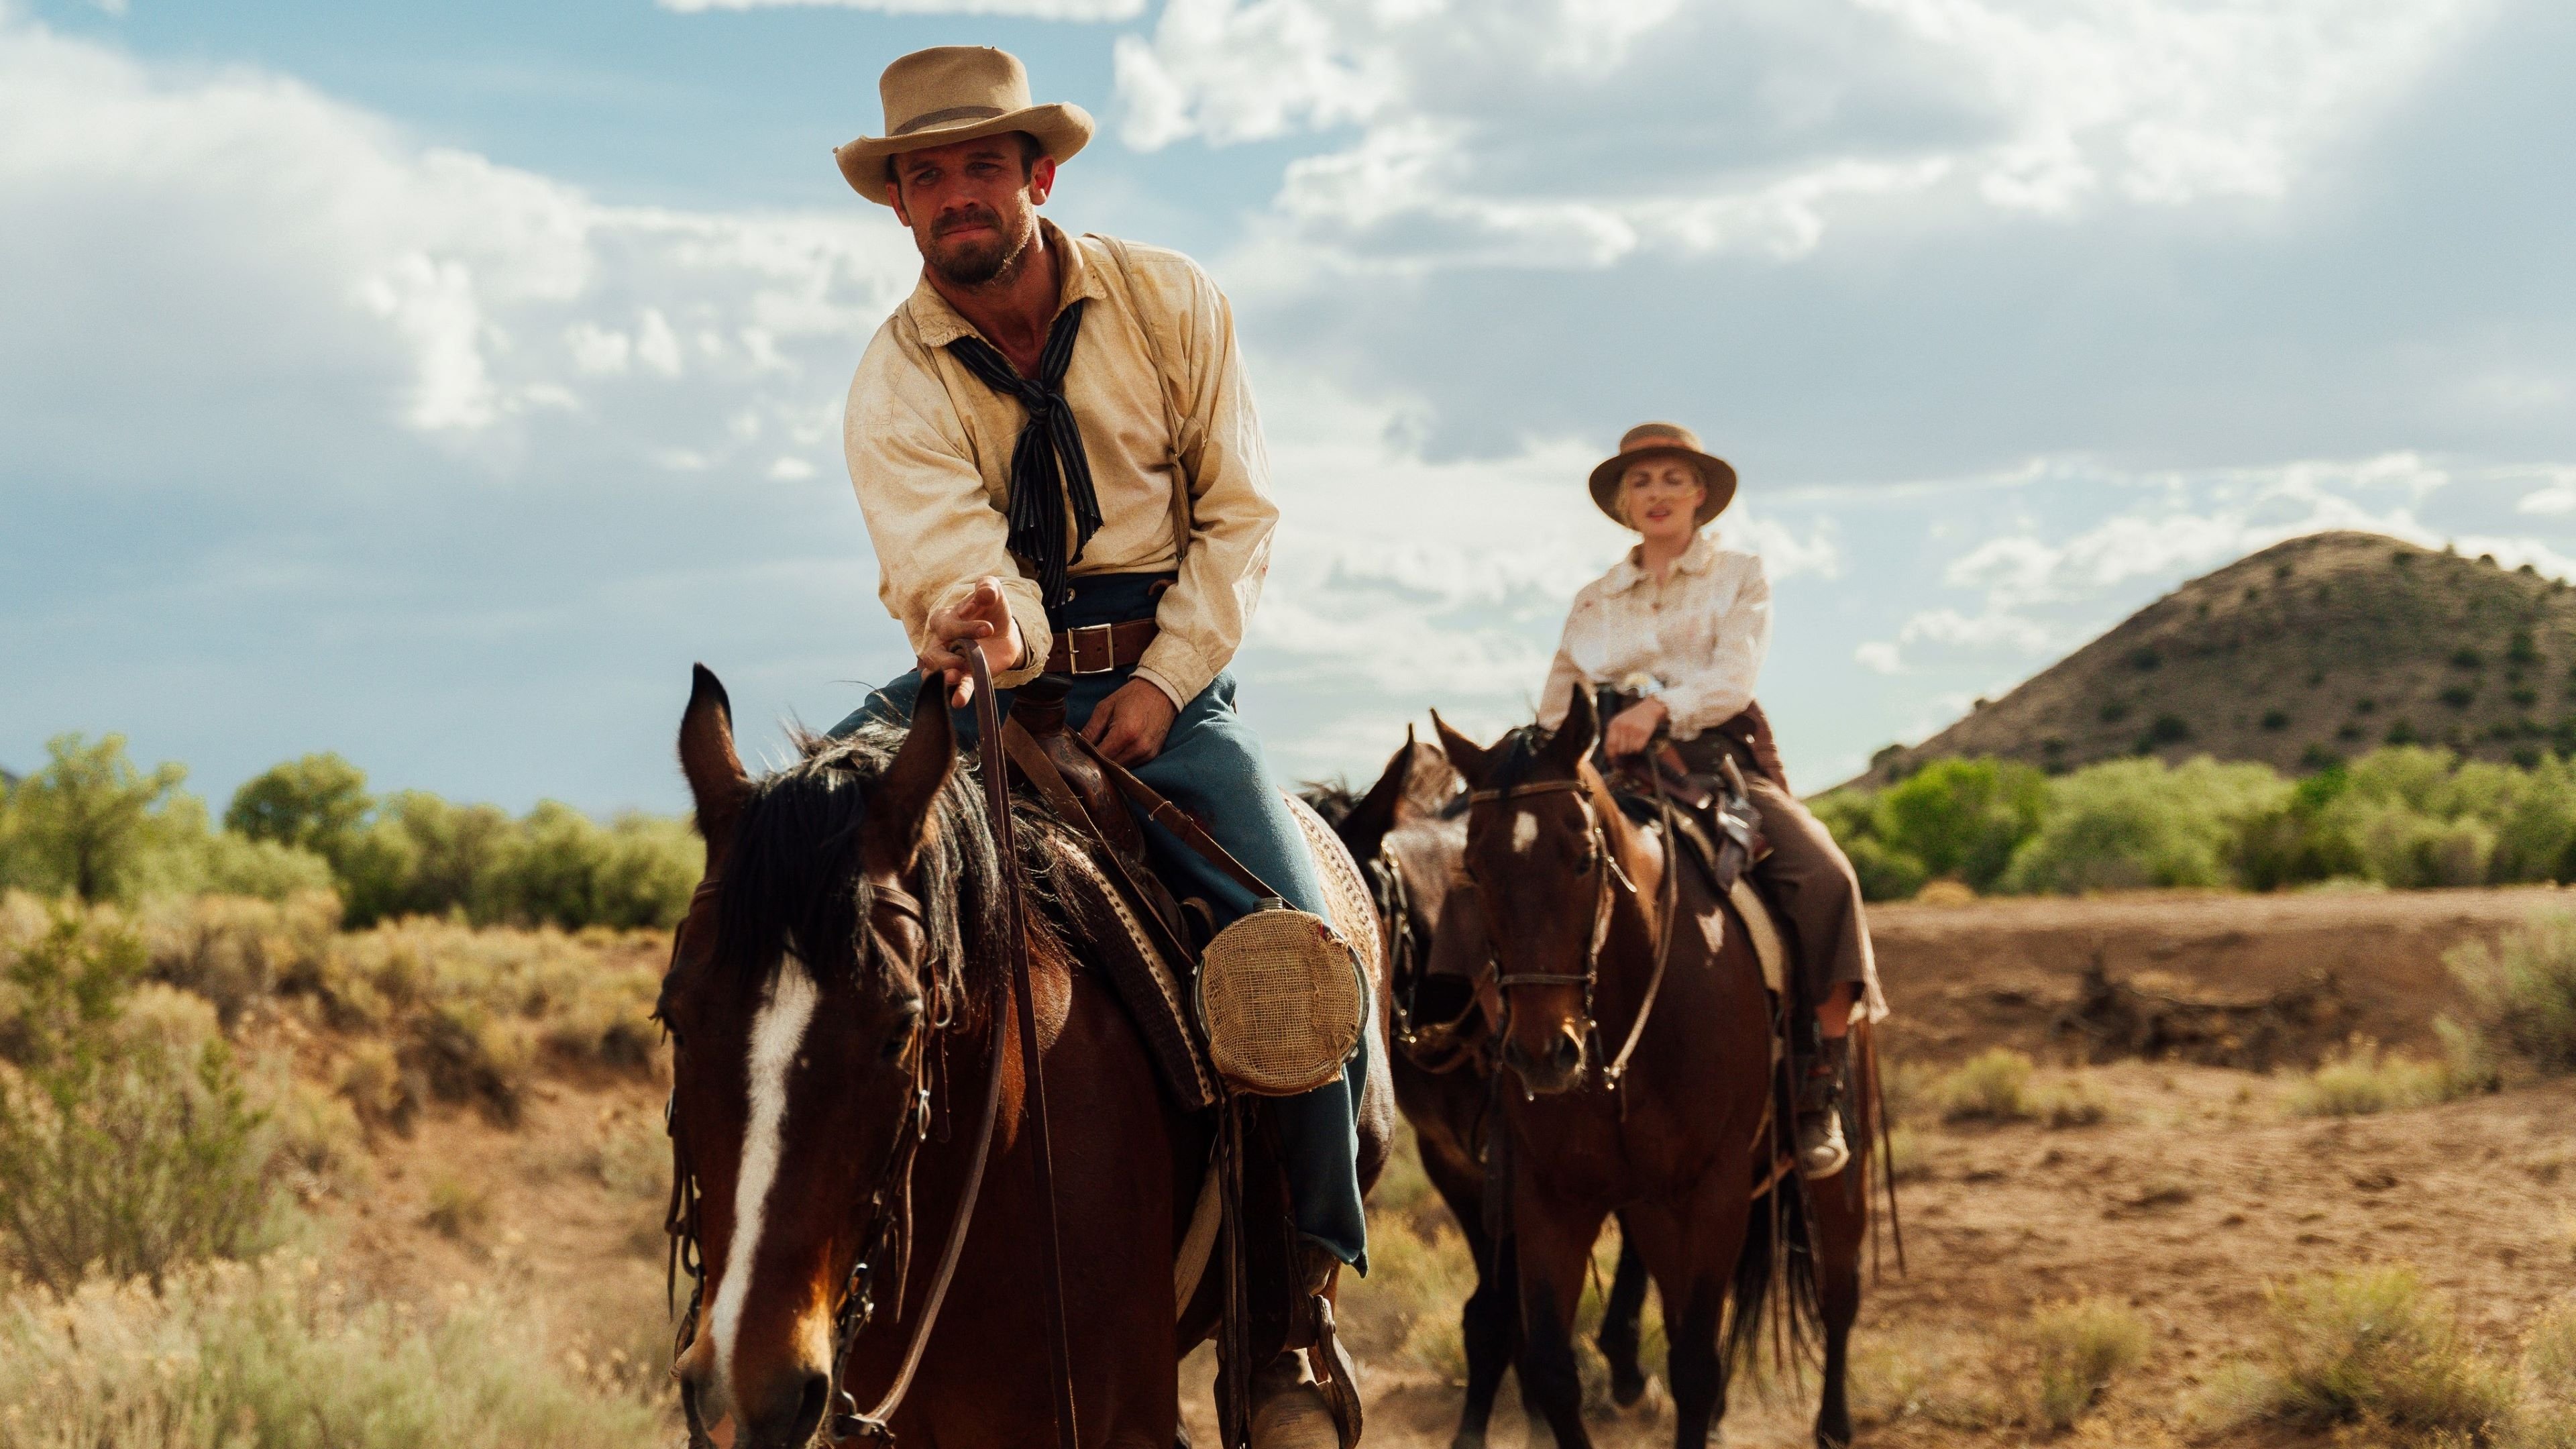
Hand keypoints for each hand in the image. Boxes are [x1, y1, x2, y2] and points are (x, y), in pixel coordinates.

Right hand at [918, 577, 1025, 707]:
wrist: (1004, 632)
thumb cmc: (991, 610)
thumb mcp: (992, 594)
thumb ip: (987, 588)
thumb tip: (985, 592)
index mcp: (945, 619)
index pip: (945, 624)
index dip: (964, 627)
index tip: (988, 628)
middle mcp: (941, 642)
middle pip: (934, 652)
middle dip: (948, 656)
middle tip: (967, 657)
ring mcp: (950, 662)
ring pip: (936, 672)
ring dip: (944, 676)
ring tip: (955, 677)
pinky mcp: (965, 677)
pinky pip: (956, 688)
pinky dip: (957, 694)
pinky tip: (958, 702)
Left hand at [1082, 679, 1178, 765]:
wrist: (1161, 691)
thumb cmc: (1132, 696)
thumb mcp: (1105, 708)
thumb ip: (1090, 730)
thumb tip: (1077, 747)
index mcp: (1125, 733)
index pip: (1100, 757)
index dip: (1087, 757)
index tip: (1079, 753)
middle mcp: (1138, 747)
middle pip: (1110, 767)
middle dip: (1097, 762)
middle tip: (1088, 753)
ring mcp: (1147, 754)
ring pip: (1120, 769)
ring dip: (1109, 763)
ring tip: (1103, 750)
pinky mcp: (1152, 755)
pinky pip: (1131, 765)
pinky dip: (1121, 760)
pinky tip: (1116, 750)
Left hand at [1603, 698, 1668, 758]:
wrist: (1648, 708)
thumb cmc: (1632, 717)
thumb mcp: (1619, 722)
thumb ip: (1613, 734)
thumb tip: (1610, 753)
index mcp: (1614, 724)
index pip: (1610, 744)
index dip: (1611, 754)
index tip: (1612, 759)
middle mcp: (1623, 727)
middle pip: (1620, 749)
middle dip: (1623, 751)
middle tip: (1627, 747)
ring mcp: (1633, 729)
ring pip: (1629, 749)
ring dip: (1631, 749)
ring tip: (1634, 741)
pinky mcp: (1644, 732)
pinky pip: (1638, 748)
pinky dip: (1638, 748)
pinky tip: (1639, 741)